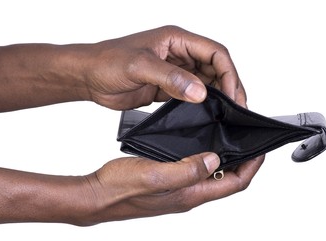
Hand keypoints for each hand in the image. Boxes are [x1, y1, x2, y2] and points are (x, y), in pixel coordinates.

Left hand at [71, 25, 246, 109]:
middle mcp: (179, 54)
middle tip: (237, 109)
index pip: (215, 52)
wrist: (88, 76)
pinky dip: (201, 105)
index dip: (229, 73)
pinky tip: (207, 116)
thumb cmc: (107, 61)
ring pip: (205, 82)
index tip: (233, 95)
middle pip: (215, 68)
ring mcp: (174, 72)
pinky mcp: (167, 88)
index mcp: (176, 40)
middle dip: (228, 86)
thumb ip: (170, 78)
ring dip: (217, 96)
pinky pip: (191, 95)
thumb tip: (200, 92)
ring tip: (227, 115)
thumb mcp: (139, 66)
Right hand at [72, 153, 263, 225]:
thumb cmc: (121, 189)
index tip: (259, 150)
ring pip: (210, 176)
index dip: (251, 167)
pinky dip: (203, 158)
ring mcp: (178, 190)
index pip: (234, 183)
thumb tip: (213, 159)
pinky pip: (194, 172)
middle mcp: (187, 194)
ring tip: (227, 140)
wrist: (97, 195)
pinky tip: (197, 146)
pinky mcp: (168, 184)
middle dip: (241, 163)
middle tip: (246, 143)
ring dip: (223, 160)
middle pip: (226, 180)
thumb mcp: (157, 176)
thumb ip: (188, 170)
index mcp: (190, 194)